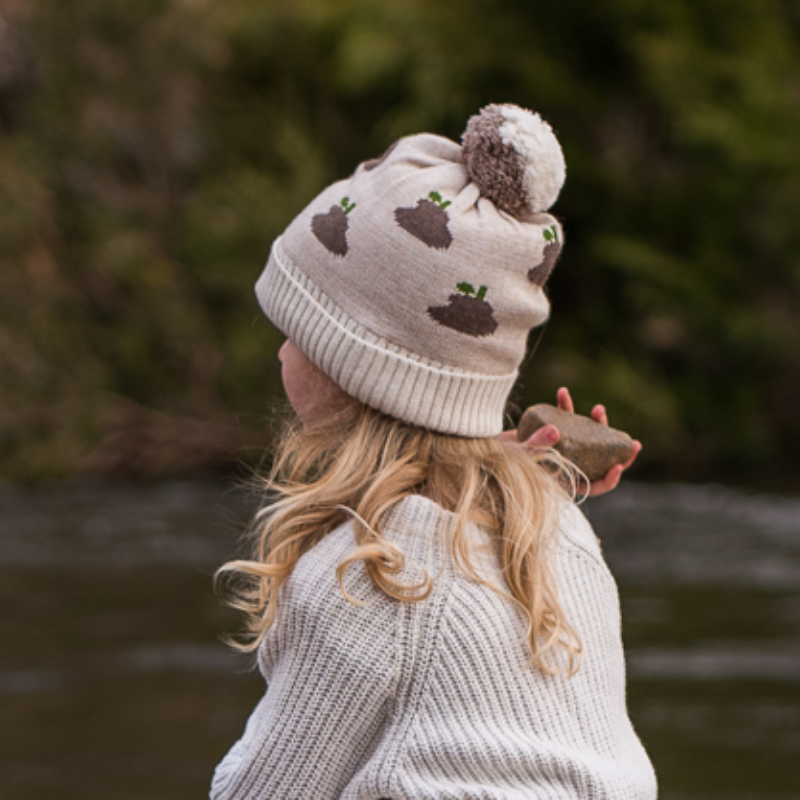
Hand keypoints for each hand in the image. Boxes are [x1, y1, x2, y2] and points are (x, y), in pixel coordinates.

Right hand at [499, 387, 641, 496]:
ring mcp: (556, 447)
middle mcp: (562, 465)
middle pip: (596, 461)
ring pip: (584, 439)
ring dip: (593, 425)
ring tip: (597, 409)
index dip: (610, 479)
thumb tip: (558, 431)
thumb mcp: (516, 454)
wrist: (475, 444)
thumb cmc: (494, 458)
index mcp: (559, 480)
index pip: (592, 486)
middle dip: (614, 450)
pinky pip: (563, 420)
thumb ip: (536, 446)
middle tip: (631, 441)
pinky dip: (565, 407)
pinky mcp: (547, 431)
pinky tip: (562, 392)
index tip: (620, 464)